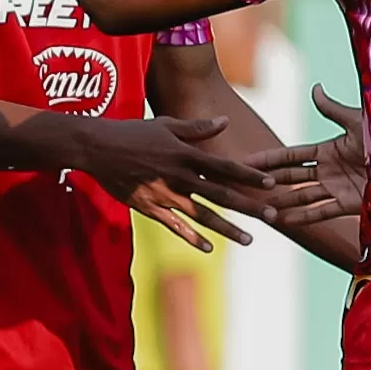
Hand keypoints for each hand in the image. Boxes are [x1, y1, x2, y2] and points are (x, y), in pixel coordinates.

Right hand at [80, 115, 276, 251]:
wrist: (97, 148)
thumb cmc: (132, 132)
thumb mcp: (166, 125)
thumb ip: (197, 128)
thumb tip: (224, 121)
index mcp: (187, 155)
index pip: (226, 167)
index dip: (249, 176)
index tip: (271, 184)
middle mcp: (180, 176)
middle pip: (221, 194)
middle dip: (249, 206)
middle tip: (273, 216)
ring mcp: (165, 194)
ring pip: (202, 215)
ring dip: (228, 228)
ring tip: (250, 239)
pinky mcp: (149, 208)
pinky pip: (175, 226)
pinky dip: (192, 237)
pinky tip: (210, 248)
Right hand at [247, 85, 368, 225]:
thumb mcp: (358, 122)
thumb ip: (333, 110)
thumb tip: (315, 88)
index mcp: (329, 150)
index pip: (292, 155)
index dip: (270, 159)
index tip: (246, 161)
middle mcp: (329, 170)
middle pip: (292, 177)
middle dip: (269, 181)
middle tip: (242, 186)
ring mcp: (337, 188)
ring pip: (302, 197)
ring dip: (282, 202)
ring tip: (260, 209)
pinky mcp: (349, 204)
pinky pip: (322, 211)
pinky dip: (304, 217)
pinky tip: (285, 222)